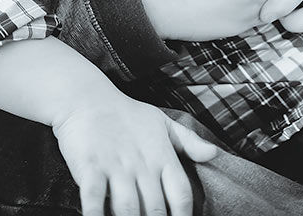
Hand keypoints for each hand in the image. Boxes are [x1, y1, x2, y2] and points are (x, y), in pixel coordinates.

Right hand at [54, 86, 216, 215]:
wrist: (87, 98)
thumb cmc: (127, 115)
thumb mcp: (162, 122)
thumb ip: (188, 140)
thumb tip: (214, 153)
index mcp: (162, 156)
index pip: (181, 195)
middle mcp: (142, 164)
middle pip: (156, 210)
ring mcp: (116, 166)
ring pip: (128, 209)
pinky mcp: (90, 166)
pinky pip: (94, 198)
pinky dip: (96, 214)